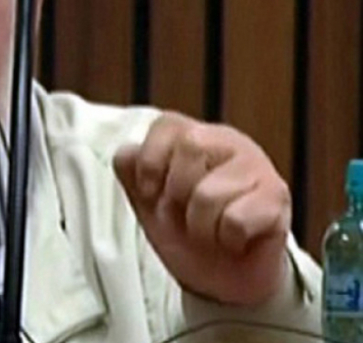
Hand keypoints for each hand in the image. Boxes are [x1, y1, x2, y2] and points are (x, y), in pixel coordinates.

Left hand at [113, 112, 291, 305]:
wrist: (224, 281)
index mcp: (195, 136)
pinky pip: (236, 220)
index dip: (150, 162)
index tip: (152, 192)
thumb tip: (126, 153)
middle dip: (176, 194)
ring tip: (211, 231)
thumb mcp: (147, 202)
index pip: (166, 124)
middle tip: (186, 214)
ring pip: (209, 192)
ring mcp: (258, 166)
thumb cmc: (186, 234)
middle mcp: (229, 142)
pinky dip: (227, 239)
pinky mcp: (278, 197)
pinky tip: (234, 239)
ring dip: (200, 225)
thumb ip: (131, 173)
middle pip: (190, 147)